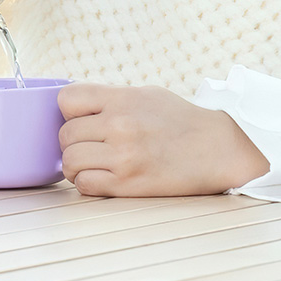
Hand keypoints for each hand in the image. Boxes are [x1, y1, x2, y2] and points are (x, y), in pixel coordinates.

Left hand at [58, 82, 268, 196]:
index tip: (81, 118)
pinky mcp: (128, 184)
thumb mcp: (144, 95)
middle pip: (65, 134)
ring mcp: (123, 156)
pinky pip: (84, 185)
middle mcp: (119, 124)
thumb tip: (73, 107)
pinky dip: (87, 183)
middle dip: (72, 141)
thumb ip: (109, 99)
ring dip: (76, 165)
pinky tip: (102, 177)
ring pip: (70, 162)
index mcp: (121, 98)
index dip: (69, 110)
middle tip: (90, 144)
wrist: (215, 149)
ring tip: (93, 162)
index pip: (66, 99)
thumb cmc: (178, 119)